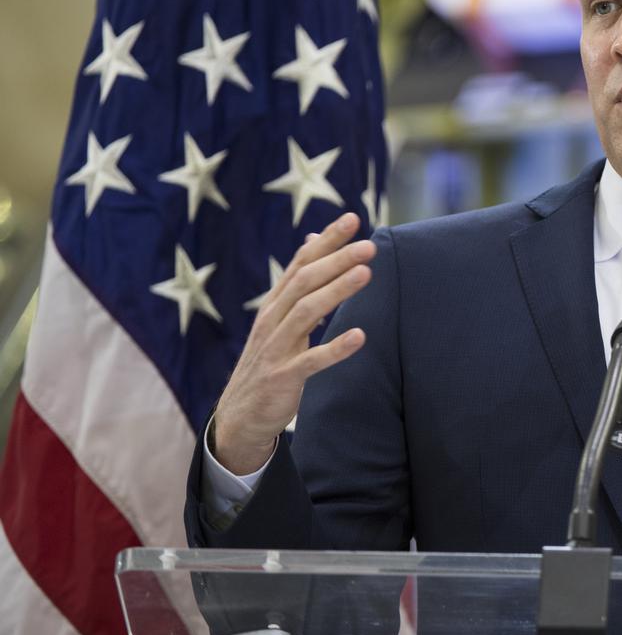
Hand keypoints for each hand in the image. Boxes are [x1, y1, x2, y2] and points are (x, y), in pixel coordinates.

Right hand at [212, 213, 375, 474]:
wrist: (241, 416)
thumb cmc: (270, 361)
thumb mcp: (280, 319)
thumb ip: (298, 282)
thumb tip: (313, 239)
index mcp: (275, 305)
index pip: (301, 264)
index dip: (325, 241)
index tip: (352, 218)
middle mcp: (272, 320)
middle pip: (305, 282)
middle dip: (337, 260)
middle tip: (368, 244)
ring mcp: (276, 348)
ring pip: (306, 312)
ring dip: (337, 291)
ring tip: (366, 273)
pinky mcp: (282, 377)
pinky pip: (310, 361)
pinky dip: (335, 348)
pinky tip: (359, 337)